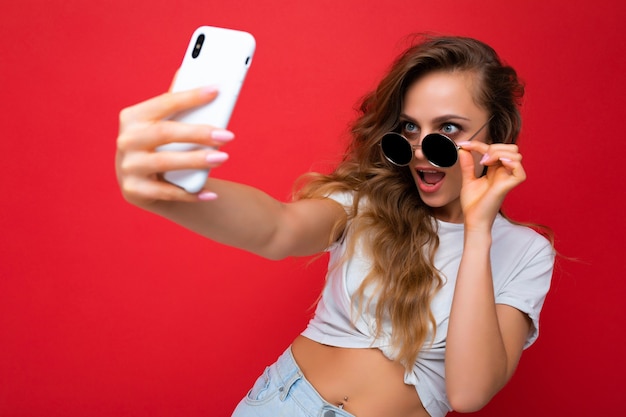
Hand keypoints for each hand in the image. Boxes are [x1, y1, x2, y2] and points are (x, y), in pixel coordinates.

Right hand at [115, 86, 233, 206]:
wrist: (142, 184)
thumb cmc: (160, 146)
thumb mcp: (162, 123)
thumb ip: (175, 102)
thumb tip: (192, 70)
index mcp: (133, 117)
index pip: (164, 102)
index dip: (191, 96)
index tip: (216, 90)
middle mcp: (126, 140)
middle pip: (166, 133)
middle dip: (199, 133)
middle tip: (227, 136)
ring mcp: (128, 167)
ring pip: (166, 162)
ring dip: (196, 160)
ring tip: (222, 158)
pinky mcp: (134, 191)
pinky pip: (167, 193)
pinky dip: (191, 193)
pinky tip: (210, 193)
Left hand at [457, 141, 525, 230]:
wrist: (473, 220)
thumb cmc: (473, 204)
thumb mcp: (468, 179)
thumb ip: (467, 164)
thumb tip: (463, 149)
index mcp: (496, 170)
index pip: (494, 149)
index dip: (478, 144)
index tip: (463, 145)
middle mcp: (504, 172)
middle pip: (510, 148)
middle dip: (494, 147)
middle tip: (479, 158)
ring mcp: (507, 179)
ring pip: (516, 155)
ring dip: (499, 152)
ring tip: (485, 162)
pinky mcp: (508, 186)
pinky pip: (519, 171)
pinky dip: (511, 163)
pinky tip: (499, 163)